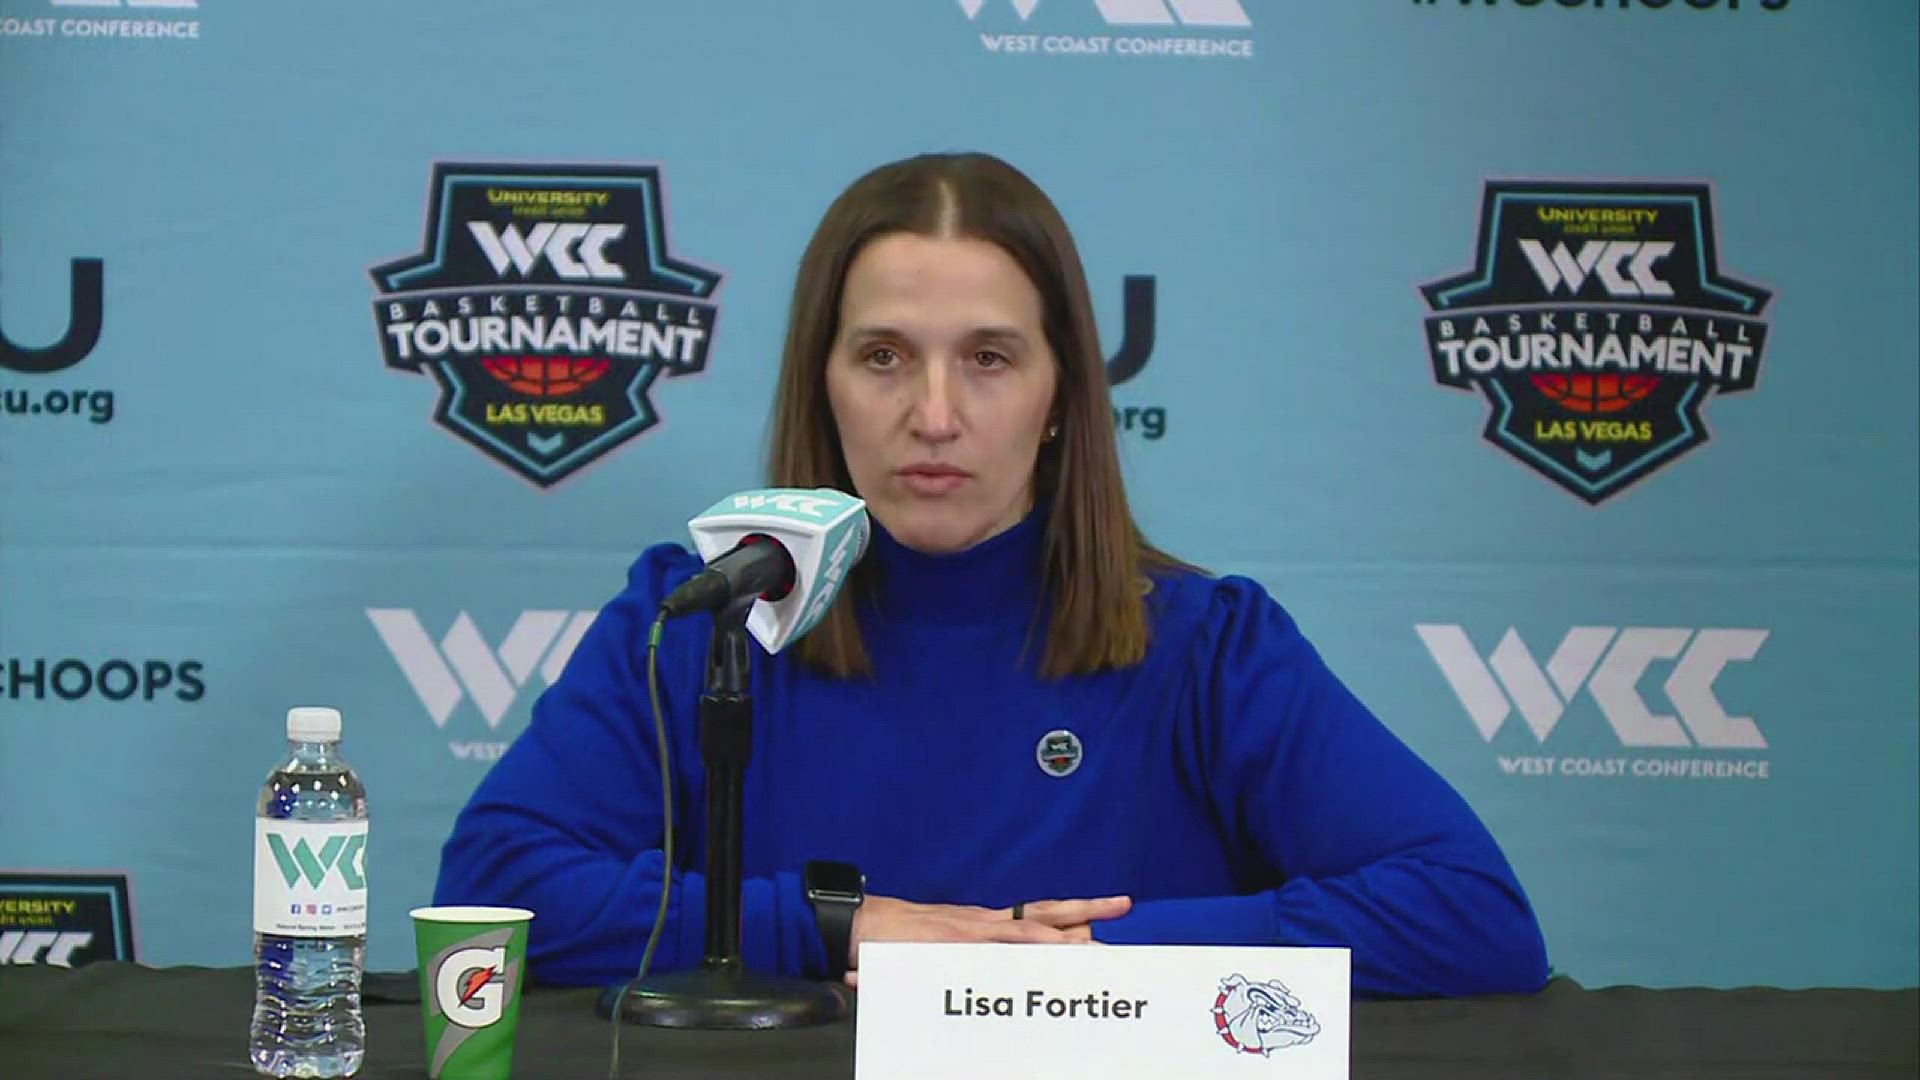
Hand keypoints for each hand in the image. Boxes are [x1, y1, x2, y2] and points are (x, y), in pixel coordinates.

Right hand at [844, 895, 1130, 985]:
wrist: (853, 926)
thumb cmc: (891, 943)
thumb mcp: (936, 952)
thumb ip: (963, 962)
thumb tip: (994, 970)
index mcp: (982, 924)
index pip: (1037, 917)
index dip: (1073, 914)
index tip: (1107, 911)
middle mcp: (983, 921)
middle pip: (1045, 912)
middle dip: (1086, 909)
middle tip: (1122, 905)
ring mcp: (971, 930)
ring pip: (1031, 928)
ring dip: (1066, 935)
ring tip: (1099, 942)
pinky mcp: (955, 942)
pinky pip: (1000, 944)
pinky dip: (1030, 946)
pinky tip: (1054, 951)